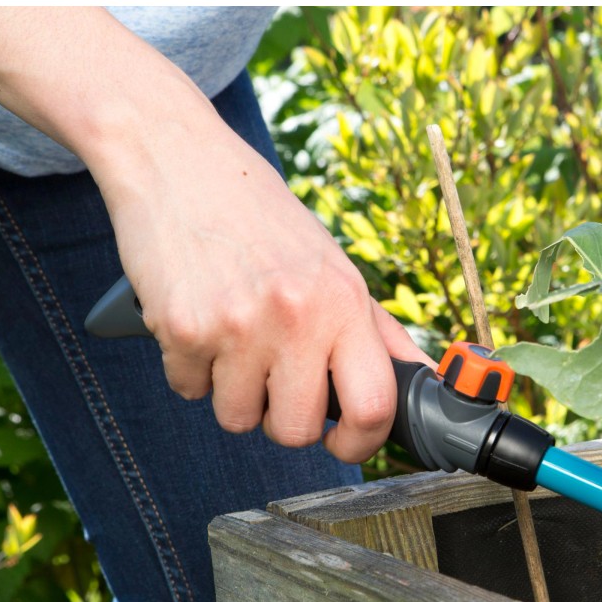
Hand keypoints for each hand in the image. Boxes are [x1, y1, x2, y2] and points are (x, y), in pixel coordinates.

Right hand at [95, 99, 430, 463]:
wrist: (176, 159)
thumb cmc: (261, 217)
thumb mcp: (333, 265)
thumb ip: (375, 329)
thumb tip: (424, 379)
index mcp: (344, 302)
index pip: (374, 406)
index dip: (361, 443)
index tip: (344, 441)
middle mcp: (296, 315)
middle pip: (297, 430)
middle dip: (283, 419)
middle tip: (273, 379)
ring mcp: (237, 324)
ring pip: (238, 419)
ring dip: (233, 394)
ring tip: (233, 340)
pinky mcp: (182, 328)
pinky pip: (189, 391)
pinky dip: (190, 369)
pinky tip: (199, 322)